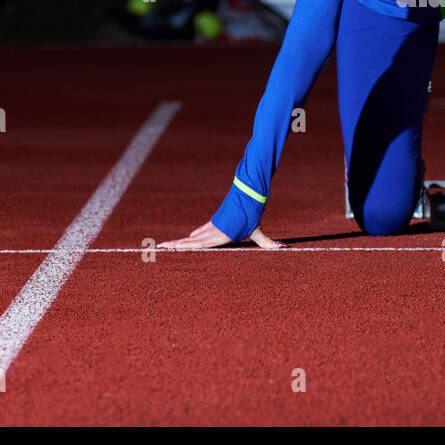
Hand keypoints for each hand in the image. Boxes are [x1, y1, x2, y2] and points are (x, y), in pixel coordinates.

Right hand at [159, 219, 284, 249]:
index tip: (172, 249)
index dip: (184, 247)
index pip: (198, 244)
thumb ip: (268, 242)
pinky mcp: (213, 224)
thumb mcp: (258, 231)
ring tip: (164, 246)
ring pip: (192, 236)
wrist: (247, 195)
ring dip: (179, 242)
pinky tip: (185, 240)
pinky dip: (190, 238)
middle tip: (159, 248)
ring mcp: (211, 227)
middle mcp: (212, 231)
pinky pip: (198, 232)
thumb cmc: (251, 215)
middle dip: (175, 245)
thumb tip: (284, 248)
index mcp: (219, 235)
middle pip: (190, 240)